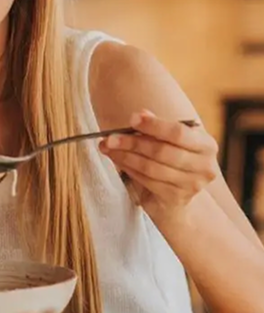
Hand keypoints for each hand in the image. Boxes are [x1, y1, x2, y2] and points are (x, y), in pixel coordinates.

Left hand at [99, 110, 219, 216]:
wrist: (178, 195)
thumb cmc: (173, 160)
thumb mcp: (170, 141)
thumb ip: (157, 127)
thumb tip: (141, 114)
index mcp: (206, 145)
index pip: (178, 133)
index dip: (154, 125)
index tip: (132, 118)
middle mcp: (204, 166)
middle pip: (161, 151)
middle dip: (132, 142)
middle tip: (109, 138)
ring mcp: (191, 185)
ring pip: (151, 167)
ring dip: (125, 156)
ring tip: (107, 148)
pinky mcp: (175, 198)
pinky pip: (146, 180)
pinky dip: (128, 169)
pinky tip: (117, 161)